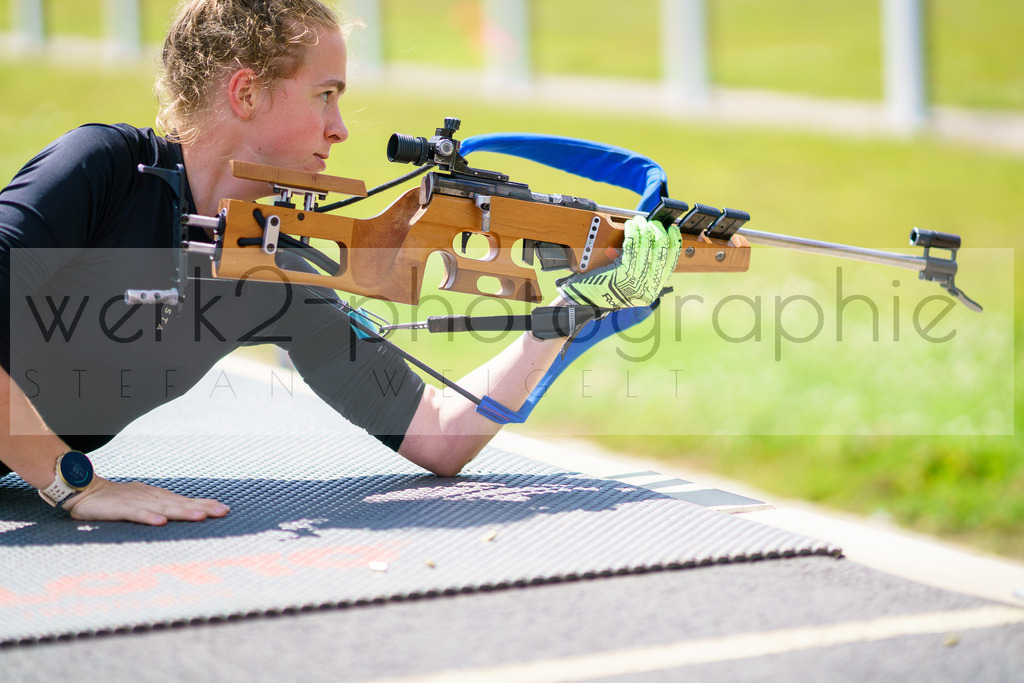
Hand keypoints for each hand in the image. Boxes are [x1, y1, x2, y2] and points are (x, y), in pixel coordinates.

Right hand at [63, 477, 229, 525]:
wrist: (84, 491)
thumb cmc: (116, 500)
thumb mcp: (142, 503)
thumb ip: (160, 508)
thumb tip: (185, 513)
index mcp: (157, 497)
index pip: (185, 500)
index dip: (204, 504)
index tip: (224, 509)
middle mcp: (150, 497)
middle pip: (179, 503)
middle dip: (202, 507)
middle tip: (222, 512)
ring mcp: (135, 501)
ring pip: (162, 508)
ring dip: (182, 512)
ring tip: (200, 516)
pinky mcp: (118, 508)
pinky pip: (135, 514)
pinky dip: (148, 517)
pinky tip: (161, 522)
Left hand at [557, 217, 680, 308]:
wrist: (583, 302)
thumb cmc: (601, 289)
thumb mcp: (627, 284)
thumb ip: (642, 270)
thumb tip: (653, 242)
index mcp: (652, 291)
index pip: (671, 262)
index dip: (674, 242)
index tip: (671, 230)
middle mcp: (648, 289)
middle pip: (662, 252)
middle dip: (659, 232)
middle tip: (653, 222)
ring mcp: (637, 283)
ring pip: (648, 248)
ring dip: (644, 229)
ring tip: (639, 221)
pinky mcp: (624, 275)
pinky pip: (632, 248)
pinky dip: (633, 233)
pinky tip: (631, 226)